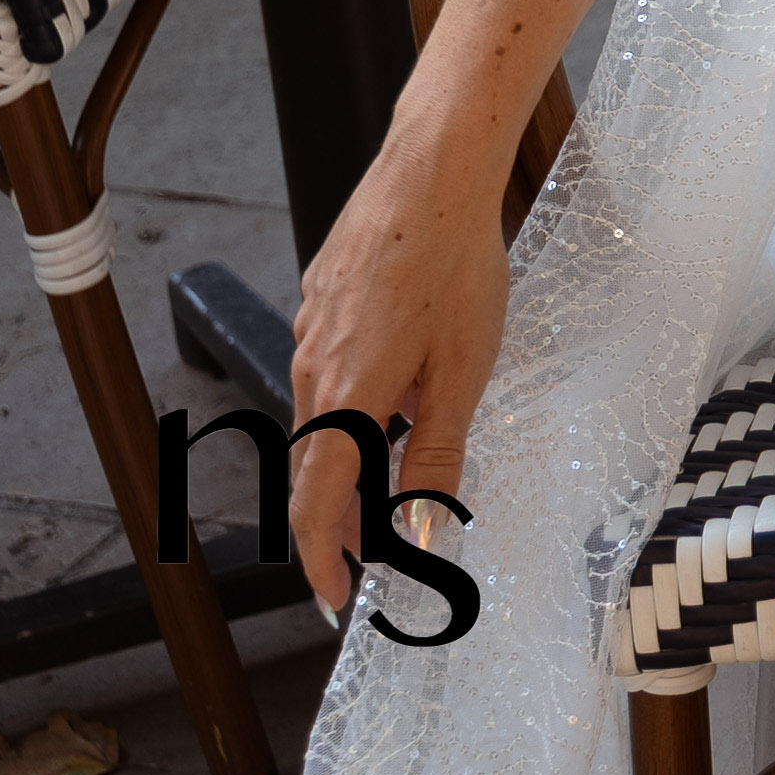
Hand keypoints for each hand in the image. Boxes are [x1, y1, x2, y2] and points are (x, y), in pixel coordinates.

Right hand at [283, 125, 514, 618]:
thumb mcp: (464, 371)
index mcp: (347, 396)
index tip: (335, 599)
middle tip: (371, 558)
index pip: (315, 504)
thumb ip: (436, 452)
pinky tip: (393, 398)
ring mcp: (311, 332)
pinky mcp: (320, 302)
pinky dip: (350, 407)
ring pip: (320, 418)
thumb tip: (418, 528)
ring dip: (347, 462)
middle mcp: (313, 369)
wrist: (431, 174)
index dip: (321, 559)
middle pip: (313, 467)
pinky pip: (328, 372)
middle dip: (339, 520)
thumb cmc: (458, 266)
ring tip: (388, 490)